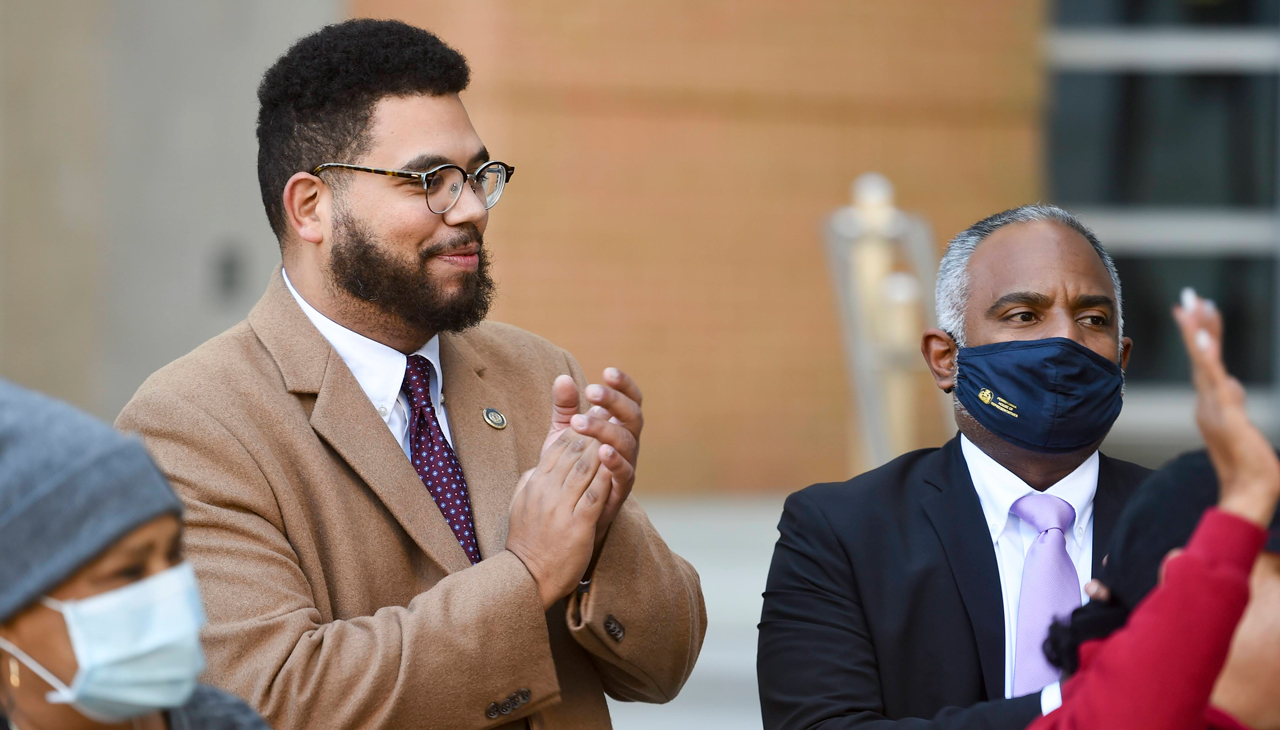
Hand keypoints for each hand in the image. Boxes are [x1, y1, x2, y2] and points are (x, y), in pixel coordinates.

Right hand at [506, 432, 611, 609]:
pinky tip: (617, 466)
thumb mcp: (520, 504)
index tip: (590, 416)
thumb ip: (530, 482)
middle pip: (572, 454)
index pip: (556, 449)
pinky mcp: (578, 525)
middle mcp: (547, 492)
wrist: (526, 576)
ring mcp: (562, 508)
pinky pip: (594, 495)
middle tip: (608, 415)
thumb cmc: (526, 541)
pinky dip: (606, 478)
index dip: (575, 431)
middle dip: (592, 433)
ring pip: (584, 470)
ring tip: (615, 433)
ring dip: (601, 450)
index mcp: (535, 484)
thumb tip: (538, 466)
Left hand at [568, 368, 642, 551]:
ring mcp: (627, 468)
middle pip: (633, 417)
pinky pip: (625, 474)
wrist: (565, 515)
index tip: (607, 372)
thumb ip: (564, 409)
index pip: (630, 401)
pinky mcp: (620, 492)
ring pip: (628, 442)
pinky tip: (601, 451)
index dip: (624, 386)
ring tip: (580, 422)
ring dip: (606, 429)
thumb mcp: (564, 436)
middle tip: (591, 391)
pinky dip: (616, 462)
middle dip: (614, 402)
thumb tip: (562, 378)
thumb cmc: (570, 471)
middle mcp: (628, 445)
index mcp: (618, 428)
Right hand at [1174, 288, 1279, 526]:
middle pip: (1201, 356)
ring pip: (1203, 363)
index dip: (1202, 334)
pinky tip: (1204, 339)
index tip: (1198, 309)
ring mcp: (1213, 407)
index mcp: (1210, 403)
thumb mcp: (1243, 427)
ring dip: (1197, 333)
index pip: (1206, 361)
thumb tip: (1232, 383)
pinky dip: (1206, 358)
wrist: (1249, 491)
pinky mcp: (1224, 413)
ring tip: (1192, 306)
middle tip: (1190, 296)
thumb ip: (1234, 403)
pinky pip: (1213, 381)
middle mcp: (1207, 402)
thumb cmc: (1248, 466)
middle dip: (1195, 325)